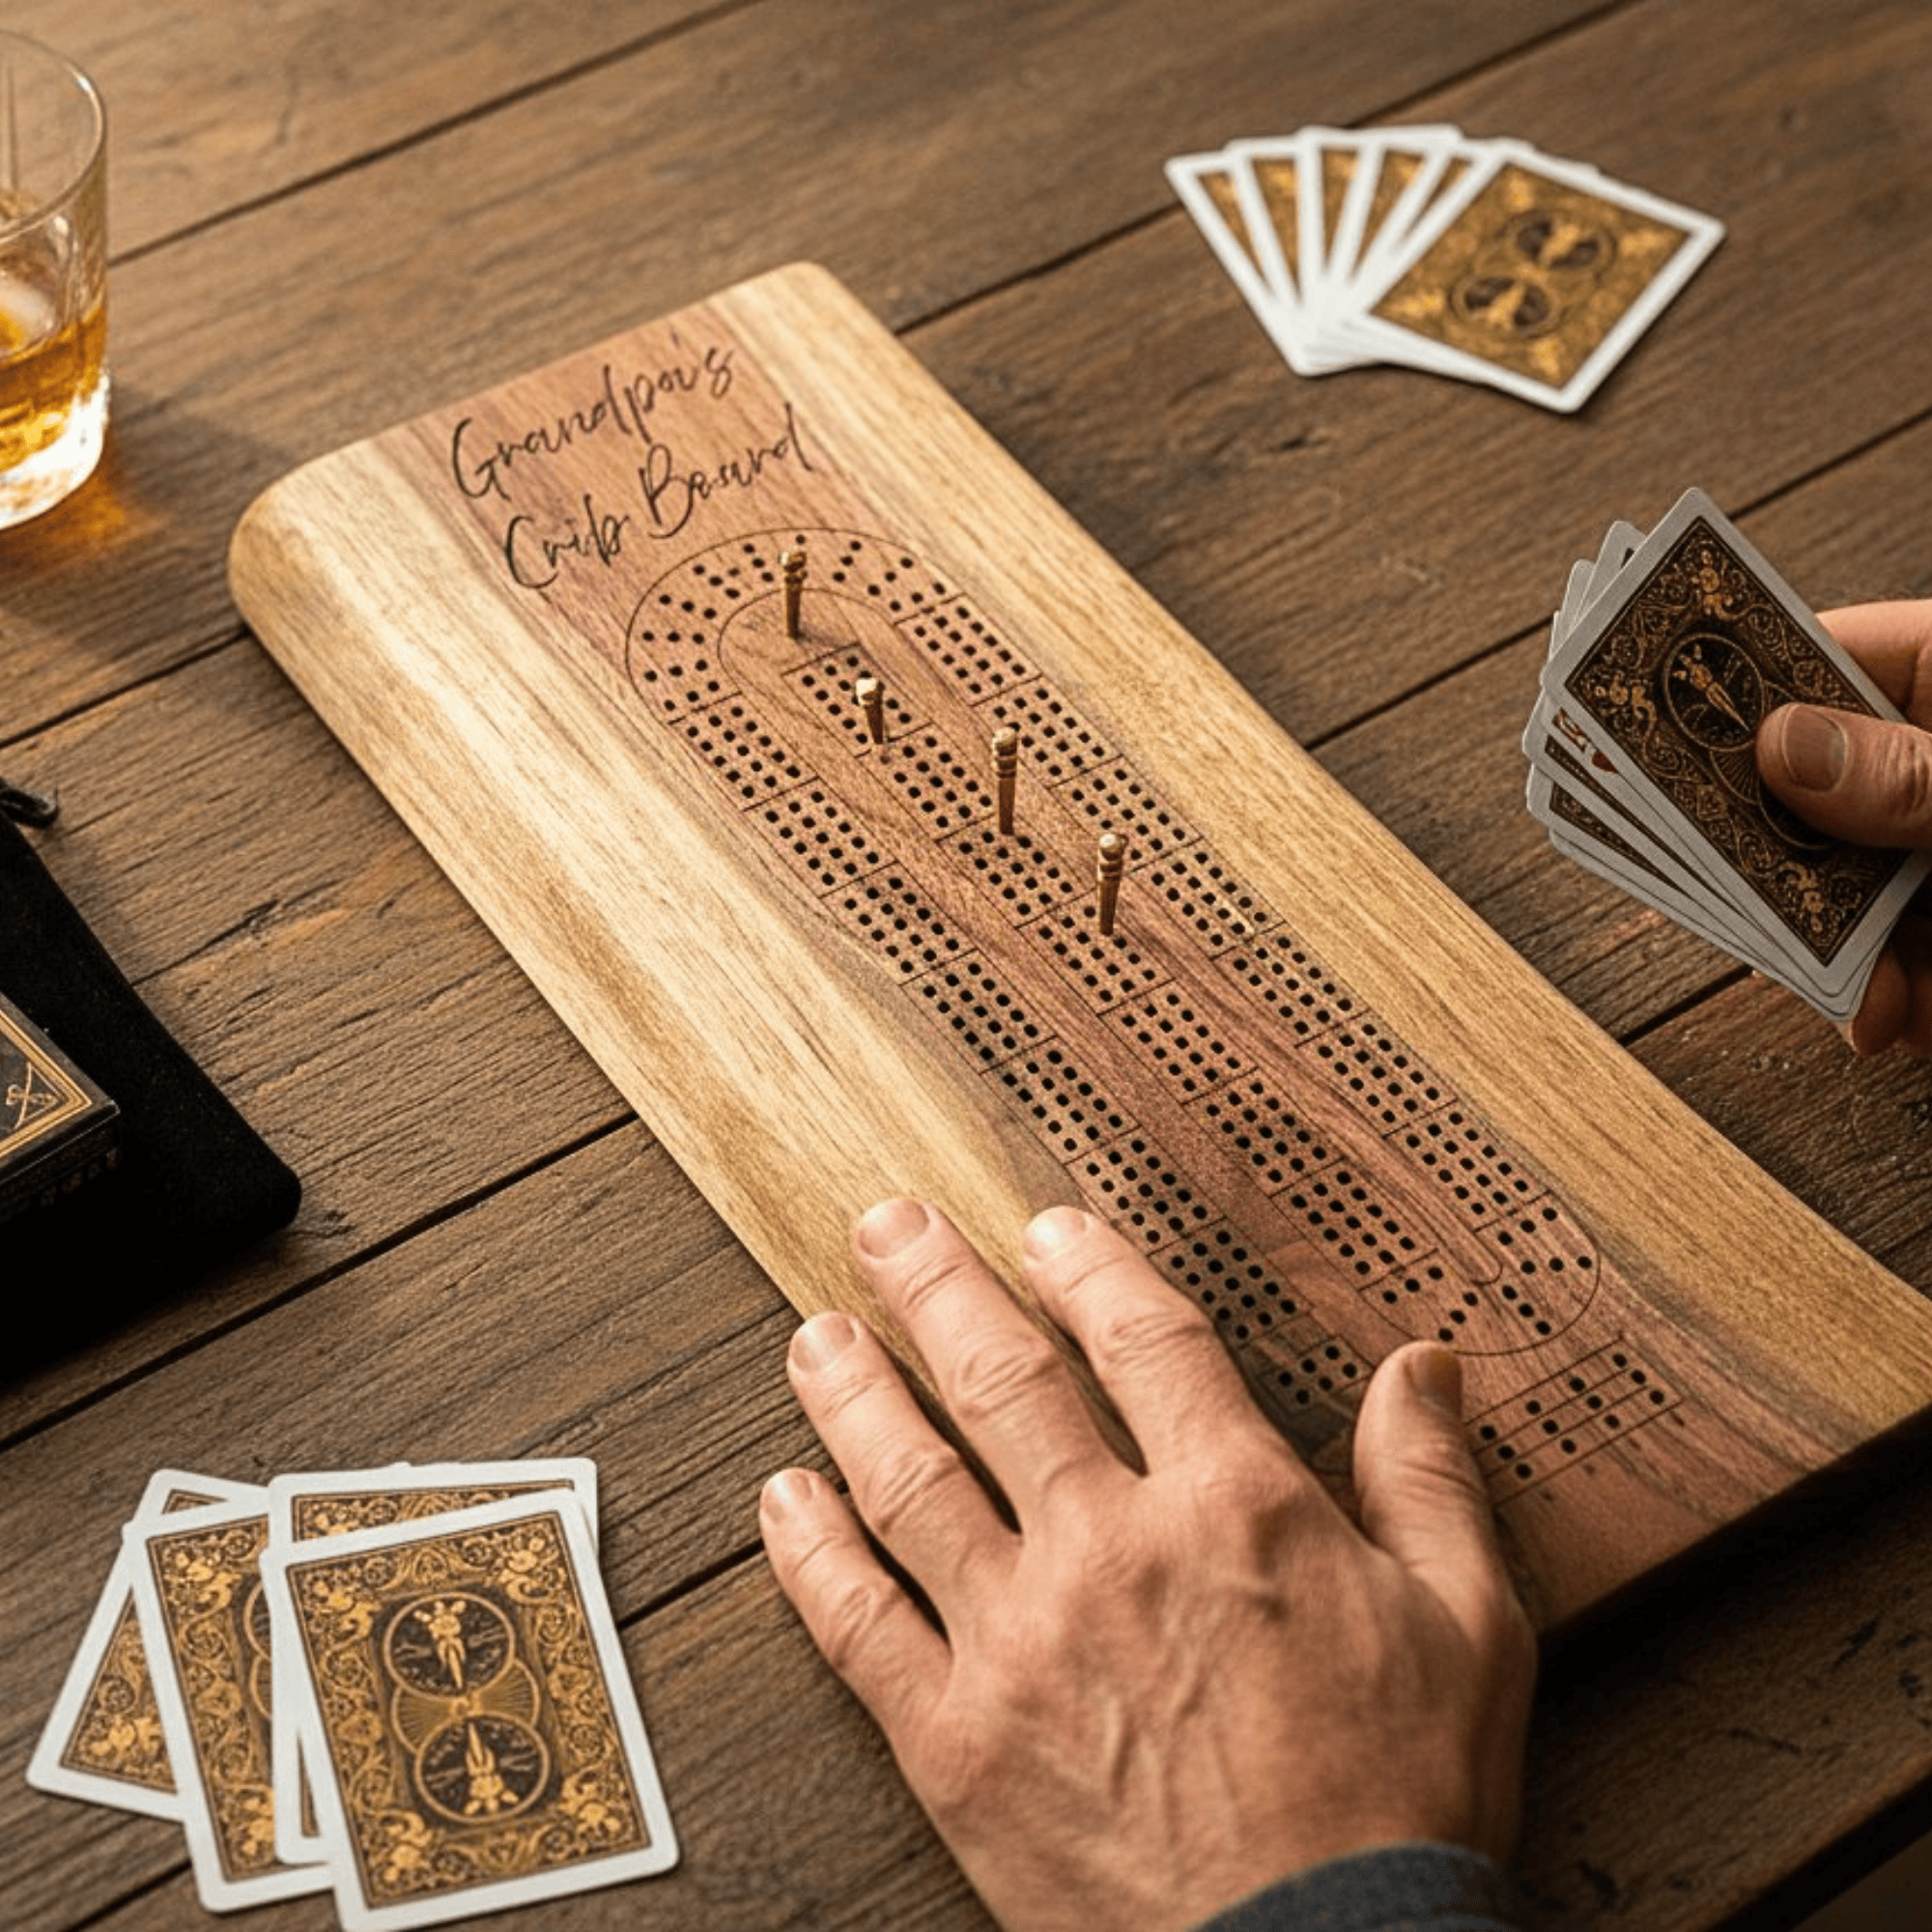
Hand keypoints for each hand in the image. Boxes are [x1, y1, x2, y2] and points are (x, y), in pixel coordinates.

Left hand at [759, 1198, 1535, 1931]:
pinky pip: (855, 1623)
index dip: (1087, 1268)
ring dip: (852, 1393)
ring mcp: (1018, 1641)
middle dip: (934, 1287)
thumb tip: (1424, 1366)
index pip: (1142, 1338)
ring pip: (907, 1478)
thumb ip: (1428, 1480)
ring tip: (817, 1336)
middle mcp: (1109, 1548)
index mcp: (1233, 1507)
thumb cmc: (1399, 1803)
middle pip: (997, 1377)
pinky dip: (809, 1550)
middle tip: (887, 1229)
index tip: (1047, 1232)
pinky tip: (784, 1498)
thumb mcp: (1468, 1627)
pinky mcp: (954, 1741)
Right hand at [1755, 599, 1931, 1053]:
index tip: (1644, 730)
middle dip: (1771, 861)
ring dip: (1834, 957)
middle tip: (1733, 897)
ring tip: (1864, 1002)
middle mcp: (1929, 761)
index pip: (1812, 661)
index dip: (1727, 695)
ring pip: (1836, 897)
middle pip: (1799, 795)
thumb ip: (1913, 768)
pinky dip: (1887, 1004)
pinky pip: (1889, 968)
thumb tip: (1780, 745)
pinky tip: (1895, 1021)